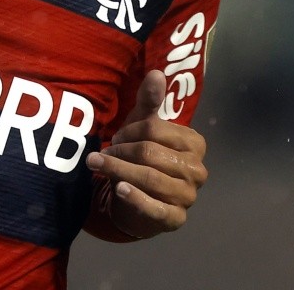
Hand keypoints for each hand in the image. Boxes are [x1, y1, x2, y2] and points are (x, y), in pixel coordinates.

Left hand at [86, 69, 207, 238]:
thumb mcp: (144, 126)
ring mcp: (189, 196)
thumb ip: (150, 101)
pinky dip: (135, 197)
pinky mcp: (176, 219)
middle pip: (150, 153)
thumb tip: (156, 73)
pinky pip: (154, 207)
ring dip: (118, 170)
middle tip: (102, 153)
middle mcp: (197, 170)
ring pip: (149, 178)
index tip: (115, 137)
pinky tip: (118, 188)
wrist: (140, 199)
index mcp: (194, 143)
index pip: (154, 129)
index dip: (129, 131)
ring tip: (97, 164)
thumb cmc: (144, 155)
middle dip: (120, 151)